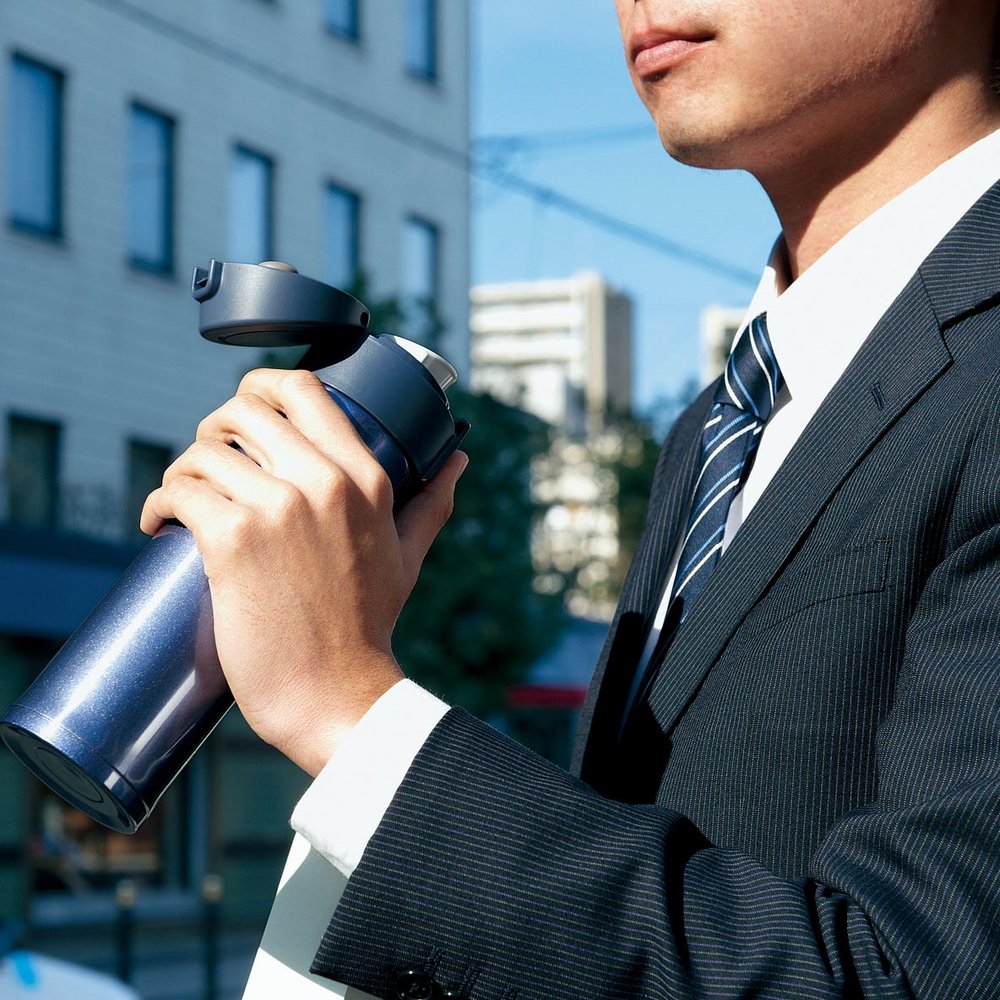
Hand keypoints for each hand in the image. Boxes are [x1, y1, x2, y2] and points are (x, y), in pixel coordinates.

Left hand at [140, 368, 466, 775]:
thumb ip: (432, 502)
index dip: (262, 387)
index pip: (305, 390)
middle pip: (244, 410)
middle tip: (209, 461)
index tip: (245, 411)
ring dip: (182, 470)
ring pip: (203, 451)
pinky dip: (159, 504)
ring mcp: (277, 509)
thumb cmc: (368, 627)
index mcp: (364, 478)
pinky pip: (179, 492)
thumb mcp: (407, 554)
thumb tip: (461, 460)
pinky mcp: (233, 541)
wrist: (337, 694)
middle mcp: (323, 481)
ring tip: (182, 498)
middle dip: (215, 428)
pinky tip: (160, 523)